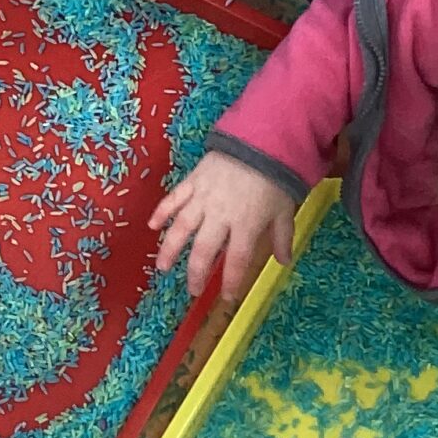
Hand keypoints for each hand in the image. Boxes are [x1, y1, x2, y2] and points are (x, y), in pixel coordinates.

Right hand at [151, 153, 295, 301]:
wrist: (261, 139)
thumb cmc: (275, 177)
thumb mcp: (285, 209)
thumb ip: (283, 236)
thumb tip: (283, 262)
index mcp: (245, 224)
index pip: (236, 261)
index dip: (230, 282)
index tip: (226, 298)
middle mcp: (220, 215)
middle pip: (203, 251)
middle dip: (195, 274)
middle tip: (191, 290)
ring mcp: (202, 198)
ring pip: (181, 228)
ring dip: (170, 249)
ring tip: (161, 267)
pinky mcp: (192, 182)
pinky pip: (173, 199)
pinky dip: (161, 212)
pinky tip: (153, 226)